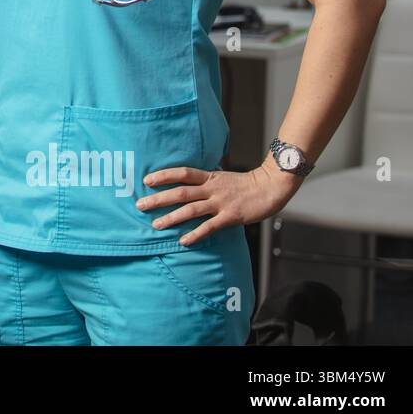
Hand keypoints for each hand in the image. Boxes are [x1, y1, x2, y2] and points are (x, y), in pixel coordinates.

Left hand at [136, 158, 300, 246]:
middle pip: (180, 192)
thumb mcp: (223, 178)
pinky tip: (183, 241)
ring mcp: (221, 202)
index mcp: (210, 177)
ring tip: (156, 225)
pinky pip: (210, 226)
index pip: (182, 173)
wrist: (272, 186)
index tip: (146, 180)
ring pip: (191, 209)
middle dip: (159, 198)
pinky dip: (196, 233)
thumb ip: (207, 181)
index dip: (164, 175)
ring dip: (172, 217)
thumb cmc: (247, 184)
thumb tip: (189, 183)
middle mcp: (212, 189)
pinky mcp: (231, 216)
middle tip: (140, 205)